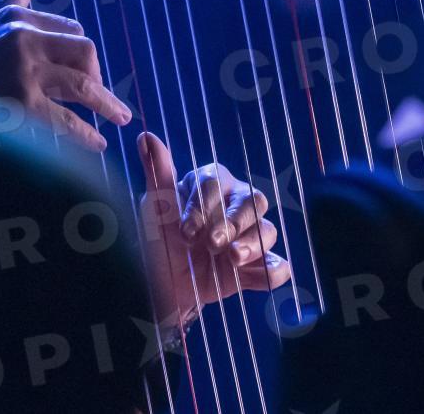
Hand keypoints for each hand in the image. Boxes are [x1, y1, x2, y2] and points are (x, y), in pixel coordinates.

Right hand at [0, 0, 130, 151]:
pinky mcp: (21, 106)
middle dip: (99, 75)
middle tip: (105, 98)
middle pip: (86, 51)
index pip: (71, 29)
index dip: (83, 54)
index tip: (88, 72)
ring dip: (108, 105)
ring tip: (121, 119)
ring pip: (84, 85)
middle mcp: (22, 37)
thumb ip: (8, 2)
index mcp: (15, 16)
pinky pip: (68, 121)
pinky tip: (98, 144)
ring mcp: (23, 72)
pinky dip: (87, 135)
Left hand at [137, 132, 289, 325]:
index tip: (185, 231)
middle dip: (233, 222)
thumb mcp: (154, 211)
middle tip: (214, 244)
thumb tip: (146, 137)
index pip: (216, 183)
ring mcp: (250, 236)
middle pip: (252, 201)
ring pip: (267, 230)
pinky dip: (273, 271)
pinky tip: (260, 277)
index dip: (202, 206)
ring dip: (252, 244)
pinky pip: (277, 266)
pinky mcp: (258, 266)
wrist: (164, 287)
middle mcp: (235, 206)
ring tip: (232, 258)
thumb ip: (157, 175)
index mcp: (212, 185)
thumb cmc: (160, 240)